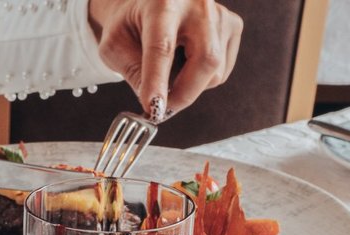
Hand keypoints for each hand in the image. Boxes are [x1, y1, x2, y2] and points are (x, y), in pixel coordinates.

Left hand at [89, 0, 243, 120]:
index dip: (158, 82)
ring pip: (215, 71)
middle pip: (205, 59)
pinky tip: (186, 64)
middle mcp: (199, 5)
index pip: (162, 47)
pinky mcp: (233, 26)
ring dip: (190, 87)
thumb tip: (154, 104)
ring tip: (169, 75)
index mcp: (163, 3)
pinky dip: (202, 79)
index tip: (154, 109)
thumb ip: (132, 72)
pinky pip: (222, 70)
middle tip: (162, 109)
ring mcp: (220, 15)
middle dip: (184, 94)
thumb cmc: (130, 21)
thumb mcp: (116, 44)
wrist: (150, 1)